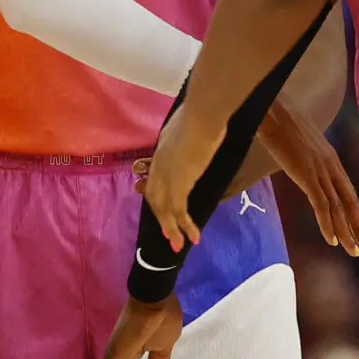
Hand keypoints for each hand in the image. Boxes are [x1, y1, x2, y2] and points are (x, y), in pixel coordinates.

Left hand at [145, 105, 224, 253]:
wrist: (202, 115)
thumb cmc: (202, 114)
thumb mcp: (192, 125)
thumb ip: (192, 134)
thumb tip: (204, 132)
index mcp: (161, 150)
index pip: (155, 178)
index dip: (157, 193)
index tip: (162, 207)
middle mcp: (159, 165)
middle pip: (154, 197)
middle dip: (161, 217)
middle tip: (168, 234)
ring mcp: (166, 176)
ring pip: (163, 209)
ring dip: (171, 229)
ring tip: (178, 245)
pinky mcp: (178, 184)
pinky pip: (178, 211)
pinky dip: (184, 226)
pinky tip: (193, 236)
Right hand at [258, 105, 358, 255]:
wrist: (273, 112)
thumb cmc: (282, 126)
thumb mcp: (302, 146)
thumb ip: (308, 160)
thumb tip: (306, 170)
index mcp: (332, 160)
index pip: (349, 193)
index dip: (357, 214)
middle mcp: (331, 166)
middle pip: (350, 202)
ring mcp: (320, 171)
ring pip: (338, 207)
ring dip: (346, 232)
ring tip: (353, 251)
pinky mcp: (307, 175)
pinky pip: (321, 204)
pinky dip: (327, 224)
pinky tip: (332, 239)